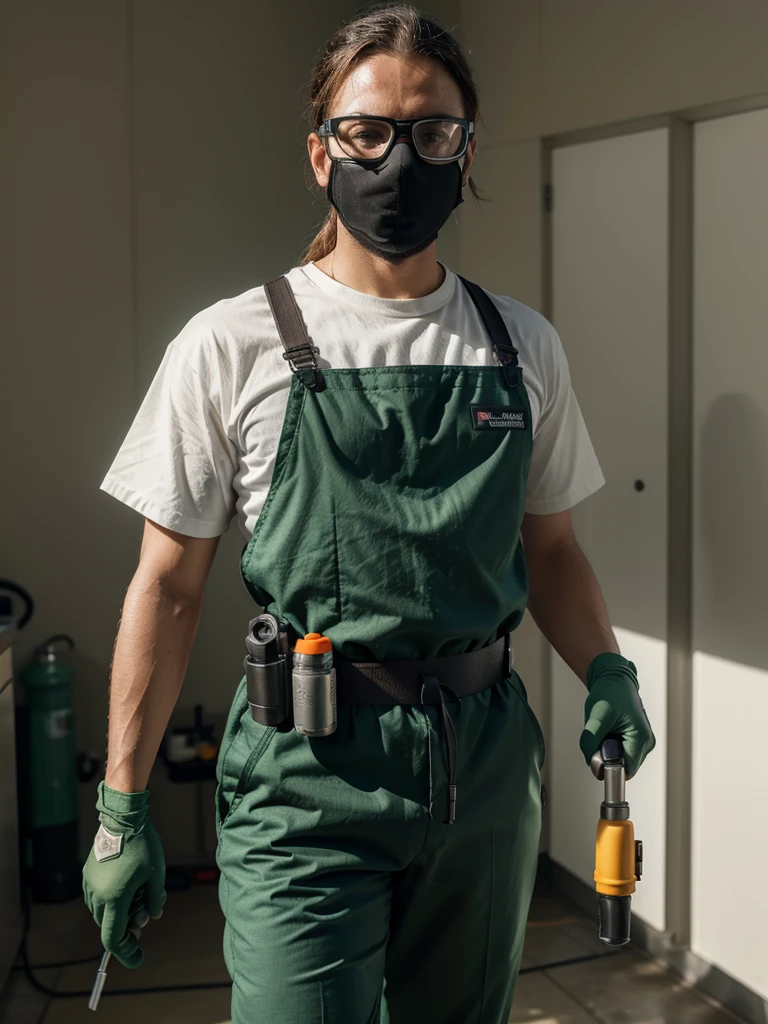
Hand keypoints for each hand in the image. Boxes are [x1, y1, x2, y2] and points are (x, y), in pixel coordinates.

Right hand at [82, 781, 166, 968]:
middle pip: (108, 925)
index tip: (138, 957)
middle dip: (126, 928)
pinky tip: (126, 885)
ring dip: (118, 913)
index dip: (125, 952)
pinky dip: (110, 900)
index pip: (113, 937)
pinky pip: (96, 897)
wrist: (123, 820)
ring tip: (138, 895)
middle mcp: (98, 895)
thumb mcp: (156, 875)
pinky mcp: (88, 874)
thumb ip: (154, 900)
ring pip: (101, 912)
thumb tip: (152, 917)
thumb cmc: (143, 846)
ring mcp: (90, 884)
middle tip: (144, 918)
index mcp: (115, 898)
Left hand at [579, 653, 655, 779]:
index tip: (599, 755)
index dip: (609, 767)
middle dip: (608, 756)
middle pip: (624, 766)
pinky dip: (612, 744)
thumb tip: (592, 764)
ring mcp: (643, 740)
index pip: (626, 770)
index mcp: (641, 738)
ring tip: (607, 729)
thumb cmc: (610, 692)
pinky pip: (621, 751)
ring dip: (609, 749)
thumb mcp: (596, 718)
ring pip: (622, 759)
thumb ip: (591, 743)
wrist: (614, 679)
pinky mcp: (637, 738)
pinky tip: (610, 730)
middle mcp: (647, 742)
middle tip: (602, 735)